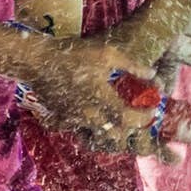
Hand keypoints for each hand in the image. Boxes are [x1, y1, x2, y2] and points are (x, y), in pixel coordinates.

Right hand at [23, 41, 160, 144]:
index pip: (128, 119)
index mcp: (100, 99)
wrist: (37, 61)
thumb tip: (152, 74)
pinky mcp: (60, 120)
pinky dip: (91, 129)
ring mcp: (72, 120)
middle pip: (115, 135)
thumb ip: (132, 65)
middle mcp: (86, 115)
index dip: (143, 118)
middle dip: (129, 129)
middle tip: (136, 116)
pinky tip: (95, 116)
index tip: (151, 110)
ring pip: (97, 137)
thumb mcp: (107, 54)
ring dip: (111, 131)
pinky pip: (79, 132)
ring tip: (118, 118)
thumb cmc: (74, 54)